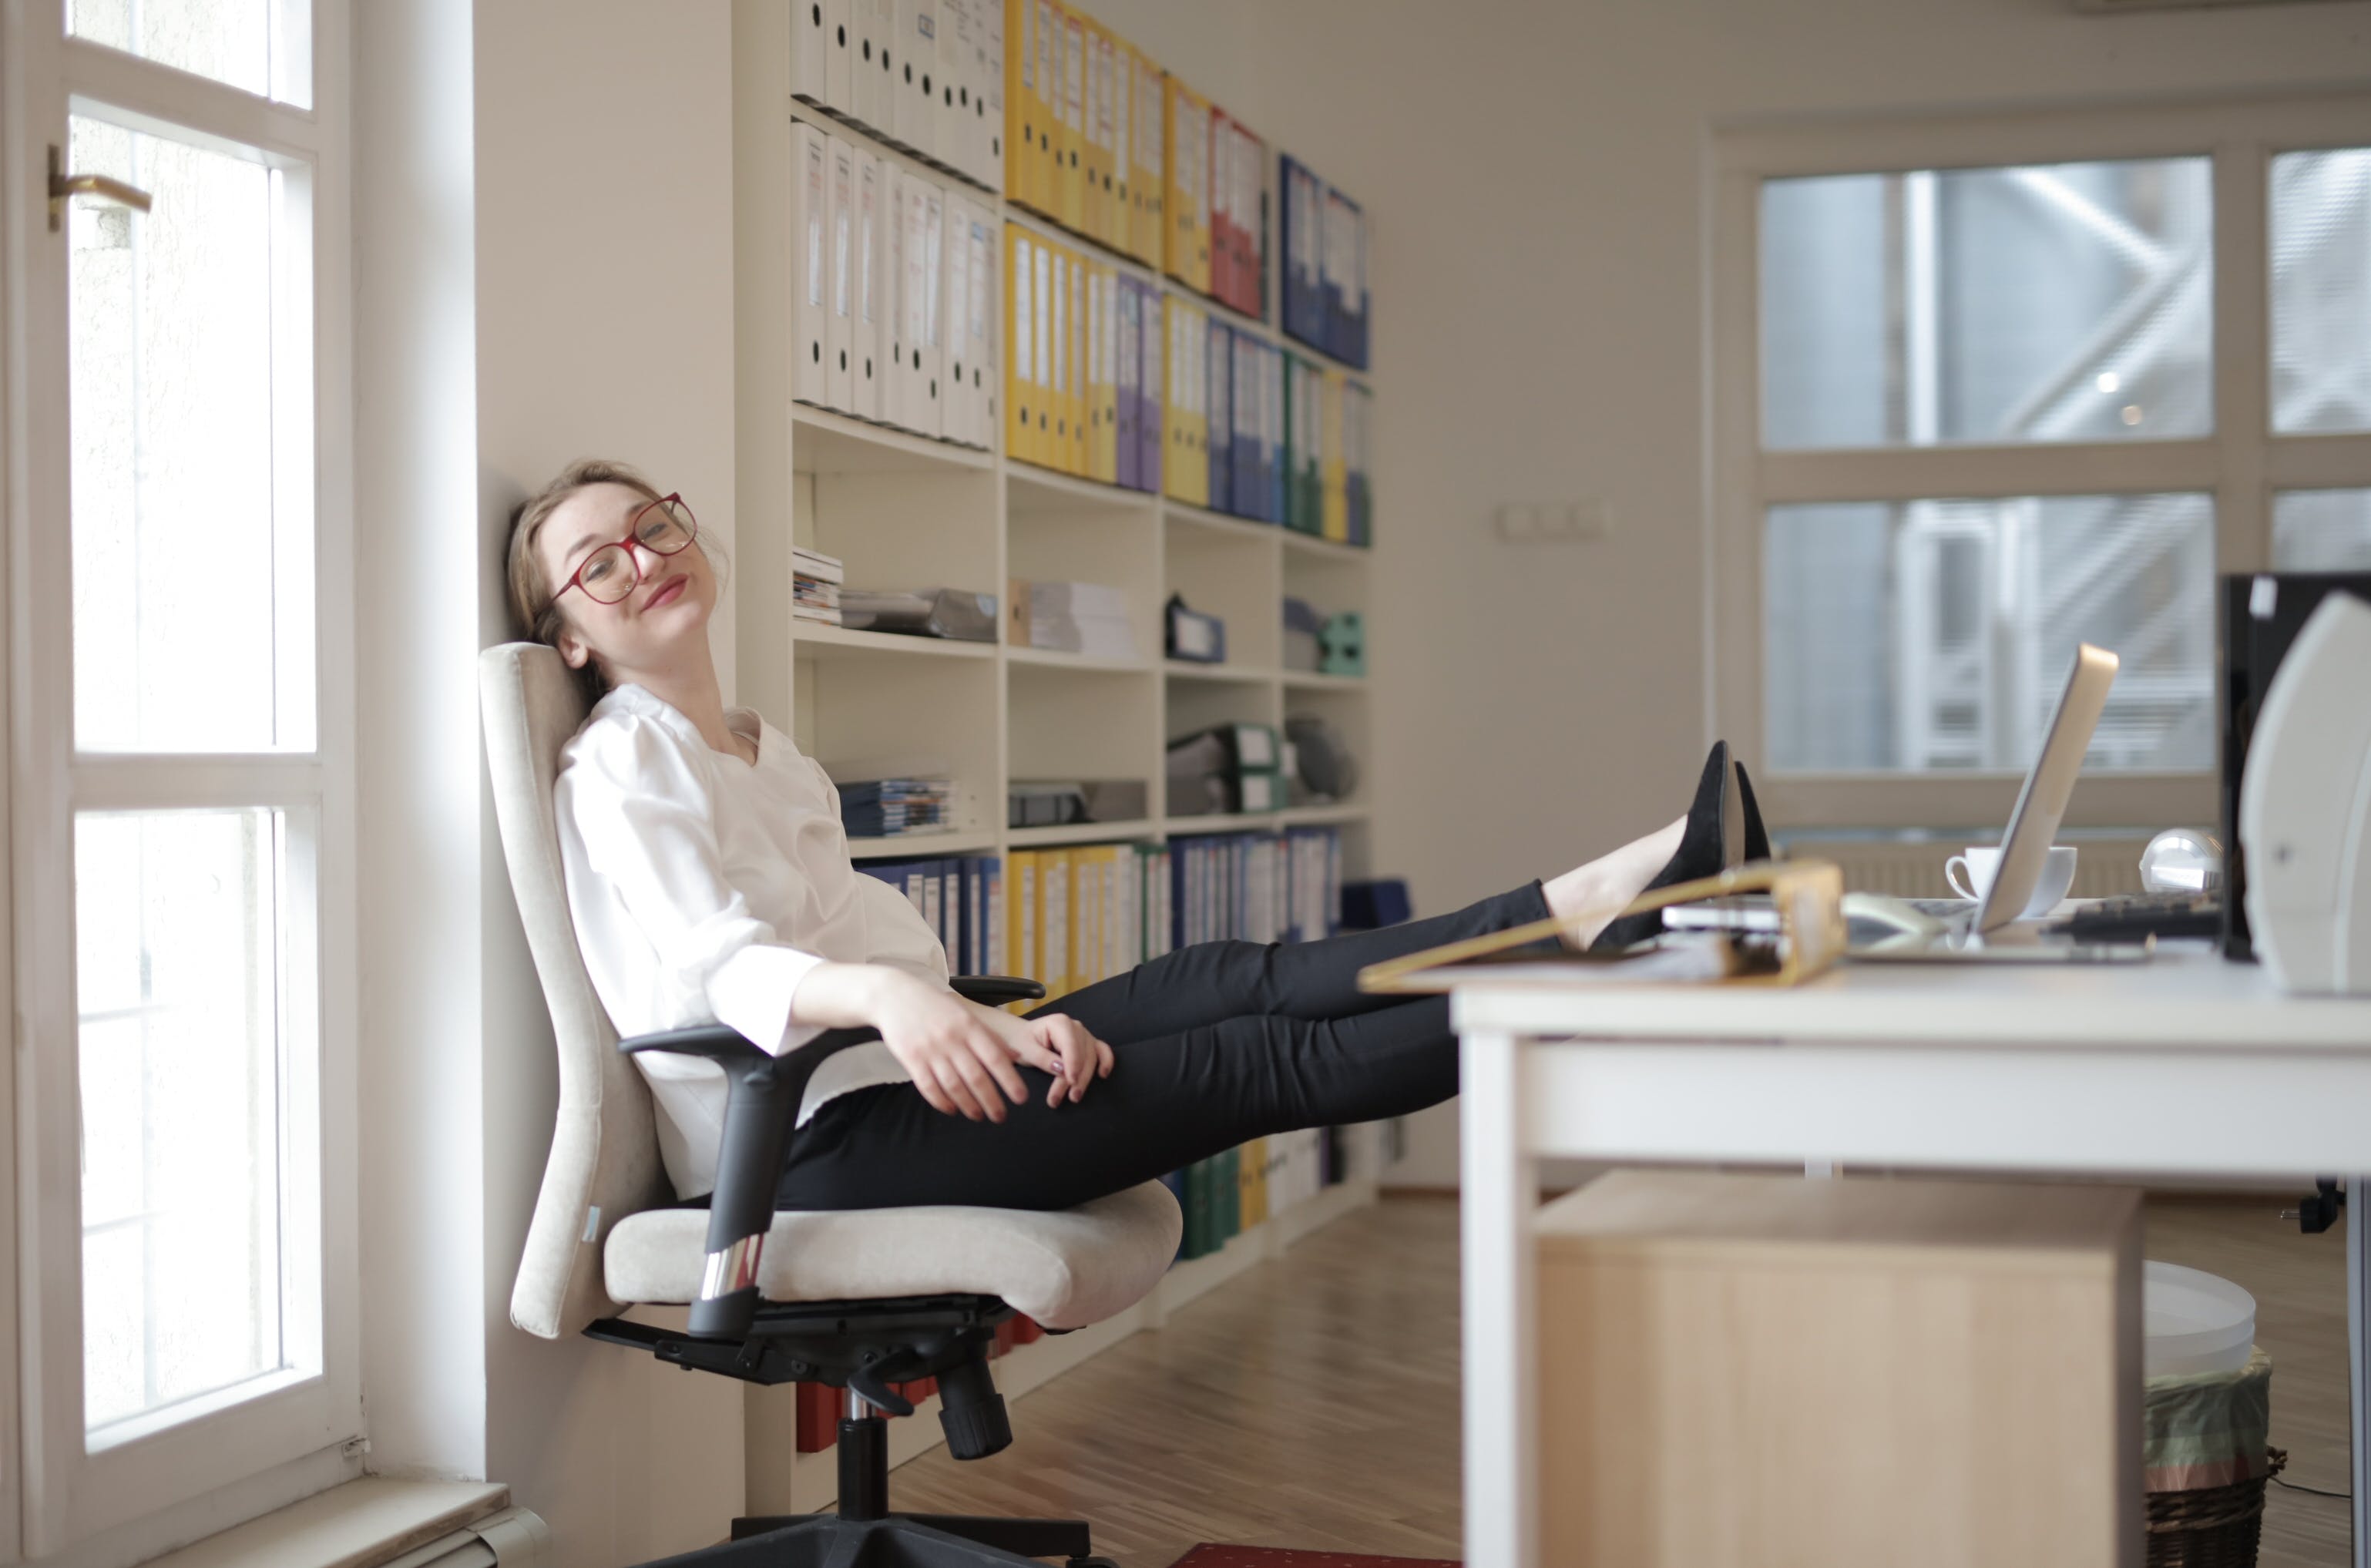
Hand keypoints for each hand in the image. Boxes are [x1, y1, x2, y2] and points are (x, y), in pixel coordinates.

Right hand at [863, 971, 1065, 1121]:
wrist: (894, 995)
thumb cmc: (935, 1006)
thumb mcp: (966, 1014)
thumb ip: (990, 1036)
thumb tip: (1015, 1057)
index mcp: (969, 1026)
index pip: (995, 1058)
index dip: (1010, 1081)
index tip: (1021, 1099)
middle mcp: (952, 1038)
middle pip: (976, 1077)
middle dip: (991, 1101)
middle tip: (1001, 1117)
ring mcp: (930, 1050)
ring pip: (954, 1086)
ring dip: (969, 1106)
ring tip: (978, 1116)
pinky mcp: (911, 1059)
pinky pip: (929, 1087)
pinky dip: (942, 1102)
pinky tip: (952, 1109)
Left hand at [1026, 1013, 1114, 1106]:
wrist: (1021, 1038)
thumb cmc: (1021, 1042)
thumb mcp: (1026, 1050)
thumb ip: (1043, 1058)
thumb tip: (1061, 1069)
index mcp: (1059, 1023)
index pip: (1071, 1044)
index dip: (1073, 1064)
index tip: (1071, 1081)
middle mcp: (1075, 1027)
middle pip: (1083, 1053)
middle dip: (1077, 1078)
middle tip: (1069, 1098)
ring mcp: (1084, 1034)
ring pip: (1092, 1057)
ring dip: (1086, 1078)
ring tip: (1075, 1097)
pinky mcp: (1088, 1044)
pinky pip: (1102, 1051)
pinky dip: (1106, 1061)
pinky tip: (1103, 1075)